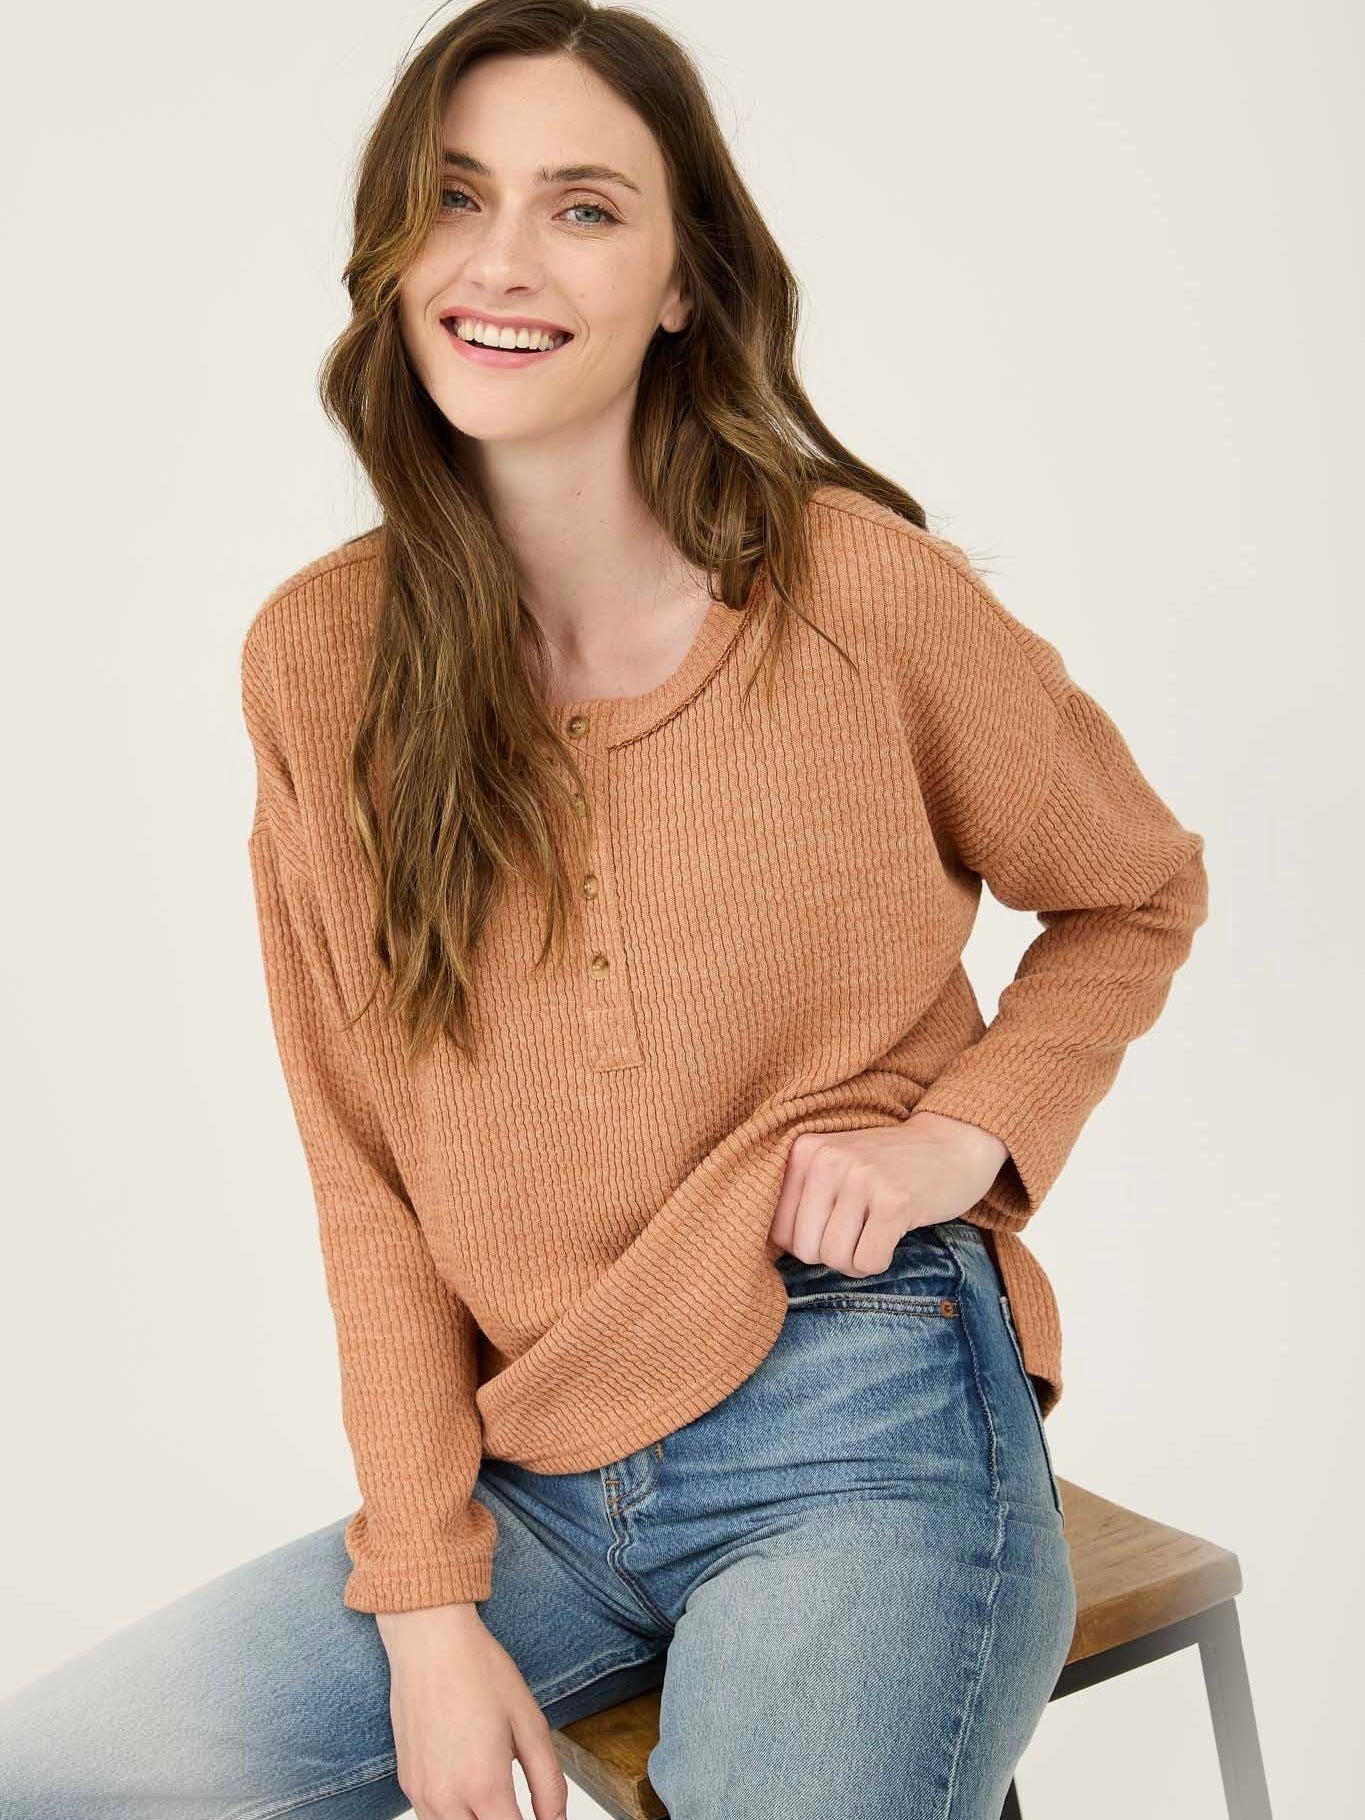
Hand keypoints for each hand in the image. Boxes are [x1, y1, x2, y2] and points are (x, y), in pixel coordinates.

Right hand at [376, 1603, 567, 1819]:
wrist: (429, 1641)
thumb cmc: (479, 1671)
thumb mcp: (530, 1722)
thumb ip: (548, 1782)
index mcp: (484, 1784)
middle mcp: (447, 1798)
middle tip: (518, 1807)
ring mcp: (422, 1793)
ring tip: (497, 1802)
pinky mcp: (407, 1783)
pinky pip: (433, 1818)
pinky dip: (454, 1816)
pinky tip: (469, 1791)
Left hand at [769, 1111, 1008, 1274]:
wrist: (952, 1142)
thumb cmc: (888, 1166)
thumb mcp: (835, 1165)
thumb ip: (801, 1198)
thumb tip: (772, 1254)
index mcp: (804, 1151)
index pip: (779, 1231)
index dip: (807, 1243)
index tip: (834, 1225)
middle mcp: (827, 1159)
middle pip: (806, 1250)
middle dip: (833, 1255)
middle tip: (859, 1232)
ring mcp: (860, 1178)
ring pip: (835, 1259)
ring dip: (857, 1260)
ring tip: (876, 1232)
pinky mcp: (894, 1201)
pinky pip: (868, 1262)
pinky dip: (880, 1261)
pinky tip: (894, 1234)